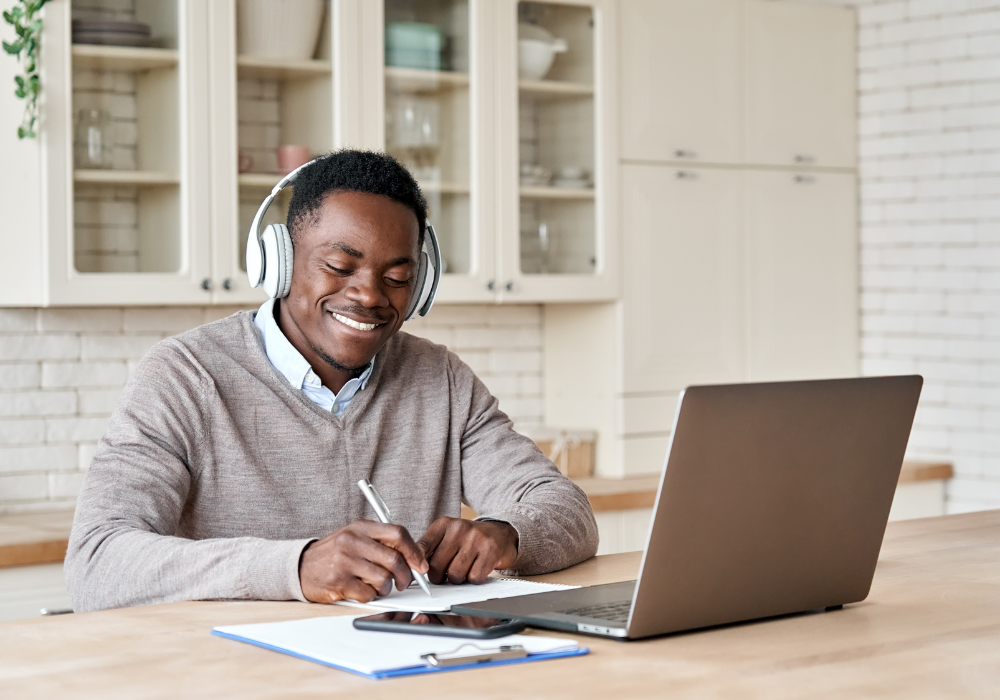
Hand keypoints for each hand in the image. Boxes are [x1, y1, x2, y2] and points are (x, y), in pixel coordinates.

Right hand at [298, 520, 428, 603]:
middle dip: (405, 575)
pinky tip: (362, 591)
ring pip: (383, 578)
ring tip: (378, 587)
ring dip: (386, 588)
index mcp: (361, 527)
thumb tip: (414, 557)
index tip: (420, 565)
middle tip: (403, 583)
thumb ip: (381, 542)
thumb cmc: (334, 554)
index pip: (398, 533)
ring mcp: (345, 561)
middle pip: (394, 559)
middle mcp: (353, 541)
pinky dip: (371, 596)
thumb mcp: (355, 538)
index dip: (414, 551)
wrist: (300, 567)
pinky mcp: (339, 581)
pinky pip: (368, 593)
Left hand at [417, 518, 518, 584]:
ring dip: (457, 579)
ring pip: (454, 575)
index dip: (417, 565)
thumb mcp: (446, 537)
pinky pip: (473, 578)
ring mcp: (475, 538)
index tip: (420, 573)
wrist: (500, 533)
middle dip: (439, 577)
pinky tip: (476, 568)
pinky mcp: (490, 550)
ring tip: (463, 569)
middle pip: (436, 566)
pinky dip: (473, 579)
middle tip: (445, 574)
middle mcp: (459, 528)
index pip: (422, 548)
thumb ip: (429, 549)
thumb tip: (412, 570)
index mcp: (443, 524)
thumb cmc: (468, 539)